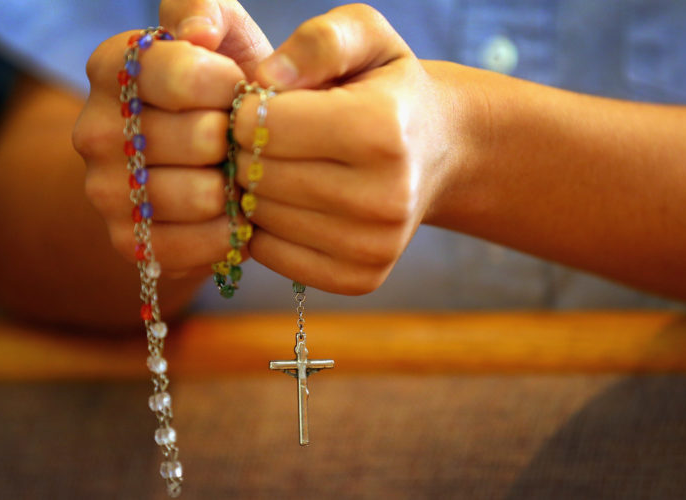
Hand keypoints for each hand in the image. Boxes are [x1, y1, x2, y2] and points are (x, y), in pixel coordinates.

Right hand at [73, 29, 246, 280]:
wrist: (209, 159)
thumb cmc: (225, 89)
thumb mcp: (223, 32)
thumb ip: (206, 10)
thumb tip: (197, 33)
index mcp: (112, 68)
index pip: (182, 74)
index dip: (230, 85)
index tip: (239, 89)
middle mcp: (92, 130)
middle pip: (201, 139)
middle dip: (239, 139)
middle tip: (240, 139)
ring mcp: (104, 191)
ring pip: (203, 194)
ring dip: (237, 187)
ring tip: (238, 174)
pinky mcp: (127, 242)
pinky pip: (197, 245)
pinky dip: (229, 232)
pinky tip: (231, 213)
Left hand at [230, 4, 463, 293]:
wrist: (438, 151)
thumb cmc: (389, 89)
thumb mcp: (365, 37)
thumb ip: (318, 41)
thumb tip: (265, 80)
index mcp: (380, 130)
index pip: (263, 125)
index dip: (246, 111)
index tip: (263, 106)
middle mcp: (384, 197)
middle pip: (259, 176)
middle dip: (247, 152)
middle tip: (267, 140)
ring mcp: (375, 246)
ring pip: (261, 219)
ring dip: (255, 191)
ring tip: (282, 168)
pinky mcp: (360, 278)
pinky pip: (272, 256)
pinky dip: (266, 228)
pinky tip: (289, 202)